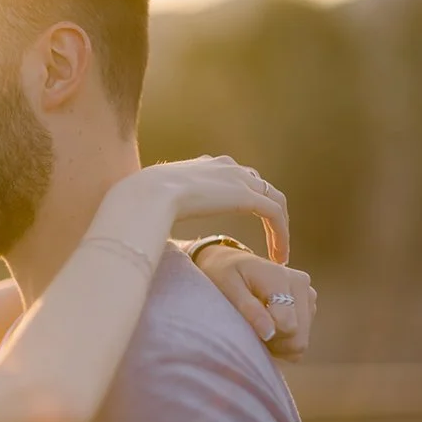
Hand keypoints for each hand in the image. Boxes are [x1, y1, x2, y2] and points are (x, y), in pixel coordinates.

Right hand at [129, 155, 289, 263]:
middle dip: (265, 210)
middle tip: (269, 236)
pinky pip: (274, 215)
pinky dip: (281, 235)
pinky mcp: (247, 196)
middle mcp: (225, 166)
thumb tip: (147, 224)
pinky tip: (279, 256)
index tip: (242, 219)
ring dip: (278, 226)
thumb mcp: (153, 200)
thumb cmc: (140, 201)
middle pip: (259, 186)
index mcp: (203, 165)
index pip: (233, 177)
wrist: (148, 195)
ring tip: (278, 252)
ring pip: (273, 200)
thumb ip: (161, 208)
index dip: (243, 198)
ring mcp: (237, 178)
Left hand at [196, 244, 316, 360]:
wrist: (229, 260)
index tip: (247, 330)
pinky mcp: (308, 304)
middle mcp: (301, 285)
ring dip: (278, 342)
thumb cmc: (223, 273)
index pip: (287, 326)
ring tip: (256, 326)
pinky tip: (267, 326)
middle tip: (250, 331)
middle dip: (274, 343)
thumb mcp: (227, 286)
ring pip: (300, 340)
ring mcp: (308, 294)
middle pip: (298, 337)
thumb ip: (249, 309)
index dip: (267, 338)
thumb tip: (270, 333)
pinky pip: (300, 336)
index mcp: (282, 279)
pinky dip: (283, 339)